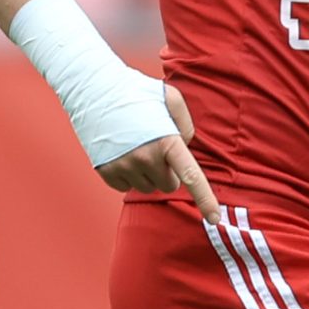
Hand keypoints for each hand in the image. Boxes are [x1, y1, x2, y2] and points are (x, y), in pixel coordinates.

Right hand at [95, 83, 219, 224]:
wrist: (94, 90)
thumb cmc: (136, 91)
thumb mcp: (170, 98)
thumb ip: (185, 125)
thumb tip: (185, 148)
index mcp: (167, 141)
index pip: (191, 177)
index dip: (205, 199)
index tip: (215, 218)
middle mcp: (146, 158)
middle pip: (169, 184)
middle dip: (169, 172)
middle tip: (157, 148)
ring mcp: (124, 167)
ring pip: (148, 187)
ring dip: (148, 173)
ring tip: (138, 146)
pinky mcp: (106, 172)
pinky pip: (126, 187)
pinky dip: (129, 176)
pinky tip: (123, 153)